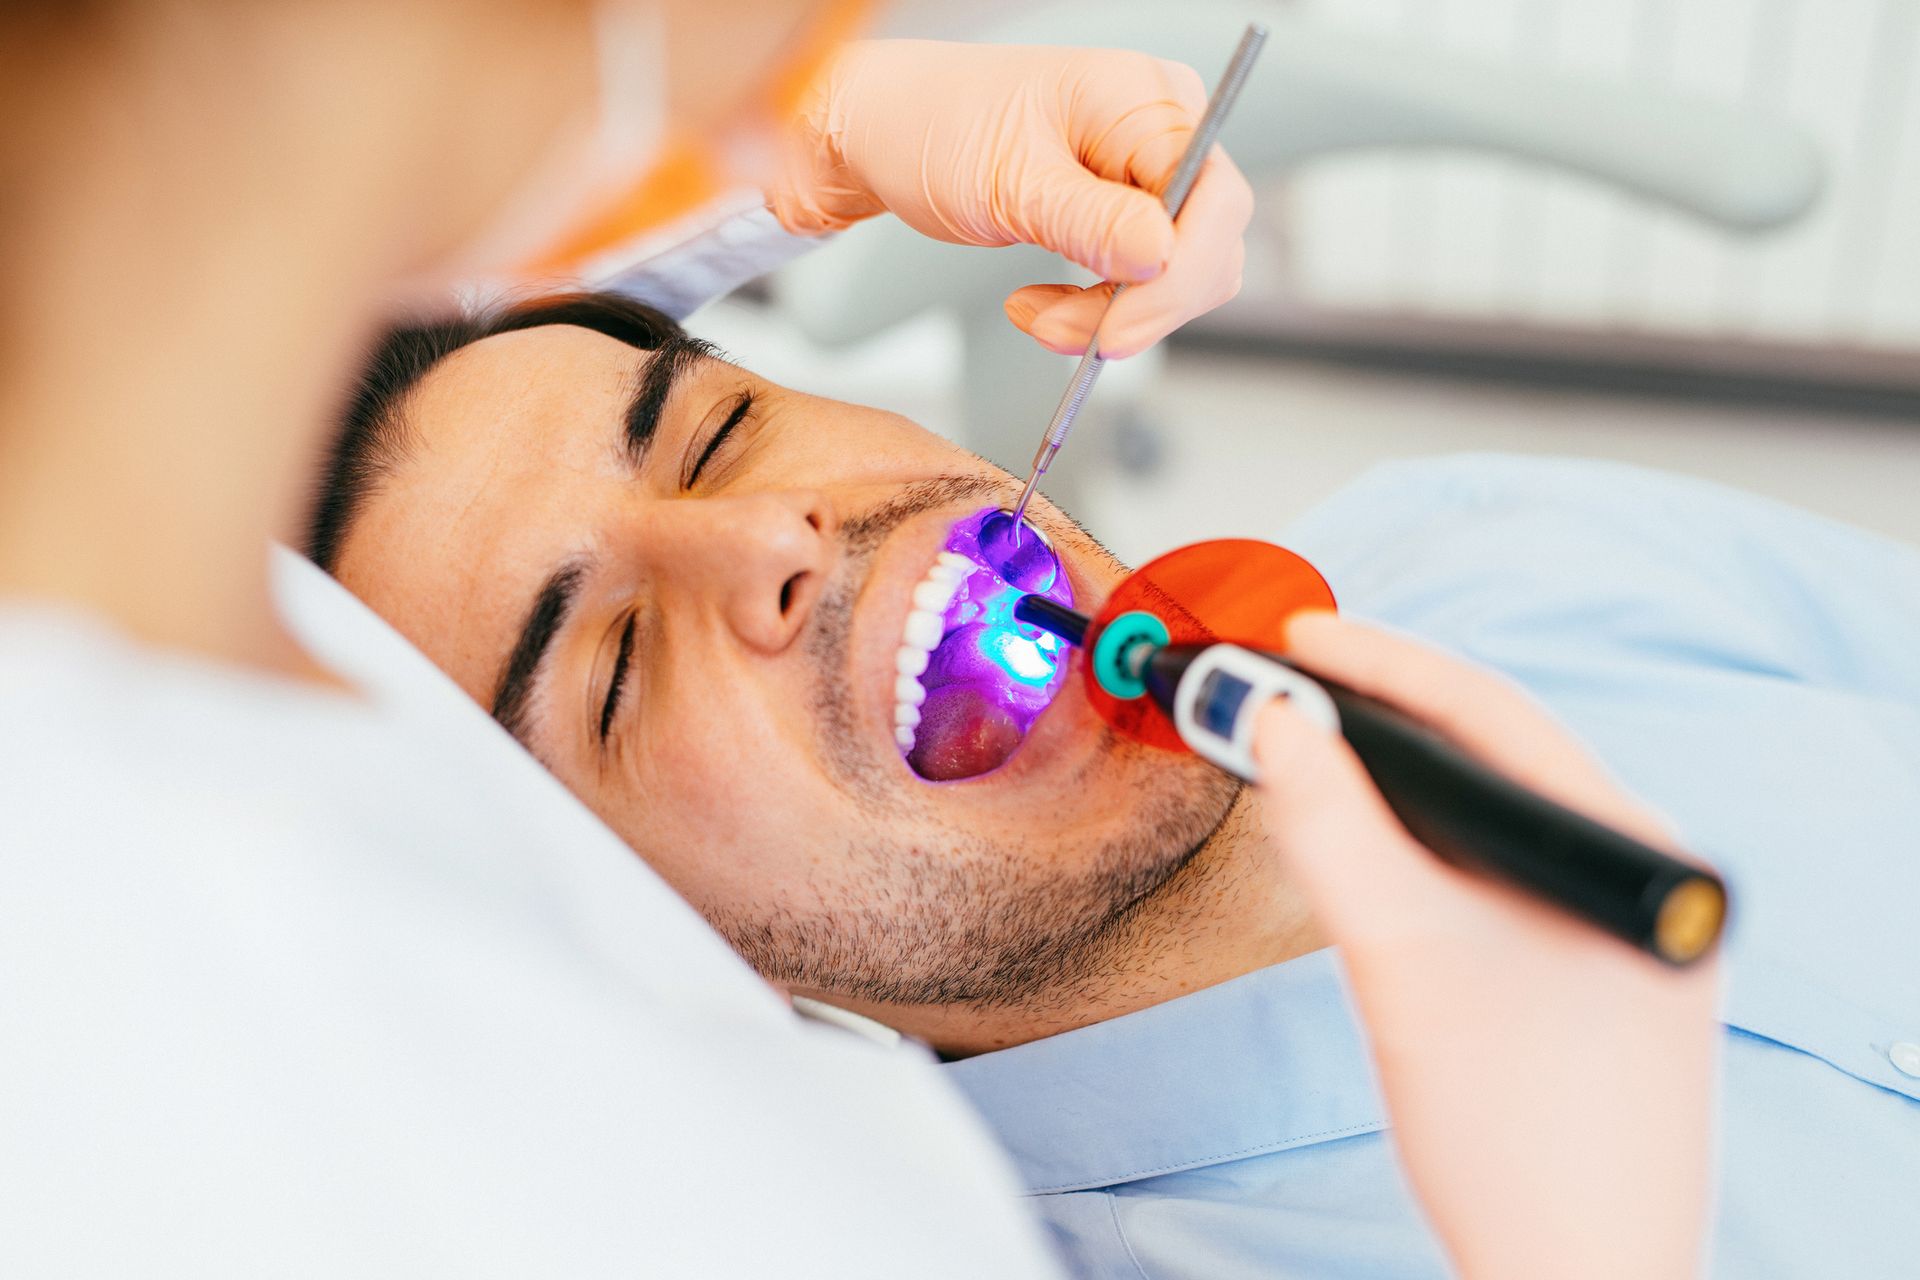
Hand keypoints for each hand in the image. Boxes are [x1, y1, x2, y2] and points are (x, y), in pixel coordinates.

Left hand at [768, 40, 1253, 358]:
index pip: (1214, 200)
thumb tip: (1163, 256)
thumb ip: (1091, 221)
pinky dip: (1096, 311)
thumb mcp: (1007, 181)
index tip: (1117, 331)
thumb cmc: (934, 127)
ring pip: (1178, 275)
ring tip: (1034, 317)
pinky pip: (1143, 279)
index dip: (1178, 276)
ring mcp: (1148, 171)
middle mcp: (1163, 129)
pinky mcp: (1126, 209)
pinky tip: (1042, 308)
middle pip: (1209, 245)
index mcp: (1146, 98)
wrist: (888, 131)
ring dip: (1111, 317)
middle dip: (1139, 307)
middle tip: (1061, 335)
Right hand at [1253, 613, 1719, 1279]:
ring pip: (1480, 820)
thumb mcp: (1402, 956)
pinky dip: (1412, 853)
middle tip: (1278, 690)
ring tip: (1303, 757)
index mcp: (1629, 844)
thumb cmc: (1514, 1136)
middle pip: (1486, 757)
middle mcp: (1635, 873)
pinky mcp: (1582, 975)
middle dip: (1375, 722)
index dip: (1378, 664)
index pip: (1491, 712)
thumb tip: (1272, 720)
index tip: (1291, 637)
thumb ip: (1330, 825)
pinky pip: (1484, 877)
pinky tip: (1358, 851)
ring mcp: (1611, 929)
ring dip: (1389, 789)